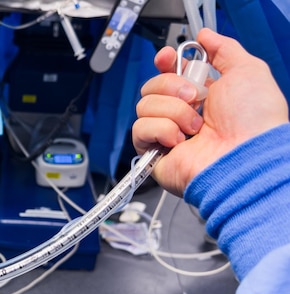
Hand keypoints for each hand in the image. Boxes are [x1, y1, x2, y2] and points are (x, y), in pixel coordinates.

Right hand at [132, 28, 288, 195]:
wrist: (246, 158)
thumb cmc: (253, 121)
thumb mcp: (247, 71)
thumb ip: (224, 49)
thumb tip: (203, 36)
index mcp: (202, 97)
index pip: (168, 73)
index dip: (164, 63)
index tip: (167, 58)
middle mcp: (183, 115)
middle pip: (152, 86)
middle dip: (171, 87)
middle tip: (195, 99)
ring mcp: (167, 135)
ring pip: (144, 106)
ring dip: (172, 111)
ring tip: (195, 127)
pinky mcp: (155, 154)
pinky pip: (139, 130)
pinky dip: (161, 130)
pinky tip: (180, 140)